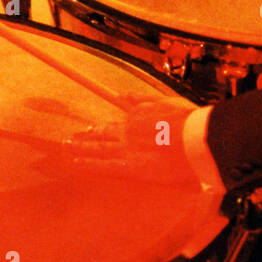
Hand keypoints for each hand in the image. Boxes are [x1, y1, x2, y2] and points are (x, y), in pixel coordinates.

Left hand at [64, 95, 204, 188]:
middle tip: (72, 137)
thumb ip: (145, 99)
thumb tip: (126, 94)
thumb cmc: (188, 121)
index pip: (115, 123)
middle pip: (102, 134)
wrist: (195, 139)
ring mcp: (126, 150)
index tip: (91, 128)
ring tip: (66, 146)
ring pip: (97, 149)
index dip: (101, 128)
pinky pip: (104, 167)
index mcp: (137, 118)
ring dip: (80, 147)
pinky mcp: (130, 167)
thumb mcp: (167, 101)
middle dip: (87, 136)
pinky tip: (75, 164)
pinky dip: (88, 165)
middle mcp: (127, 132)